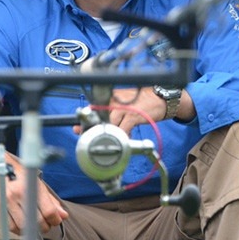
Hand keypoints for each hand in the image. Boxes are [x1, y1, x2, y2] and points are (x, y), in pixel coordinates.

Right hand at [0, 149, 68, 233]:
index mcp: (32, 184)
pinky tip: (23, 225)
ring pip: (24, 227)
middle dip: (45, 226)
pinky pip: (11, 227)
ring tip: (35, 225)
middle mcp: (19, 193)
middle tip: (46, 224)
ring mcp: (7, 201)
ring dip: (32, 230)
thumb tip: (63, 215)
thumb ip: (51, 200)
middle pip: (37, 221)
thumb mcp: (36, 181)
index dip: (55, 220)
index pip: (48, 211)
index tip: (55, 220)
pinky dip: (19, 230)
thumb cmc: (18, 173)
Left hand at [72, 87, 194, 134]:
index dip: (85, 120)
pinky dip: (122, 136)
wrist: (162, 98)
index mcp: (112, 98)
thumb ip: (112, 110)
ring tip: (108, 141)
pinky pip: (123, 129)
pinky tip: (123, 139)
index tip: (77, 129)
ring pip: (110, 124)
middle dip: (93, 130)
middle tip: (89, 140)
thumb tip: (100, 123)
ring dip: (108, 134)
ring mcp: (124, 108)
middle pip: (100, 117)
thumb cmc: (142, 102)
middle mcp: (116, 102)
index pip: (94, 108)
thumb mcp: (124, 102)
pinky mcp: (134, 116)